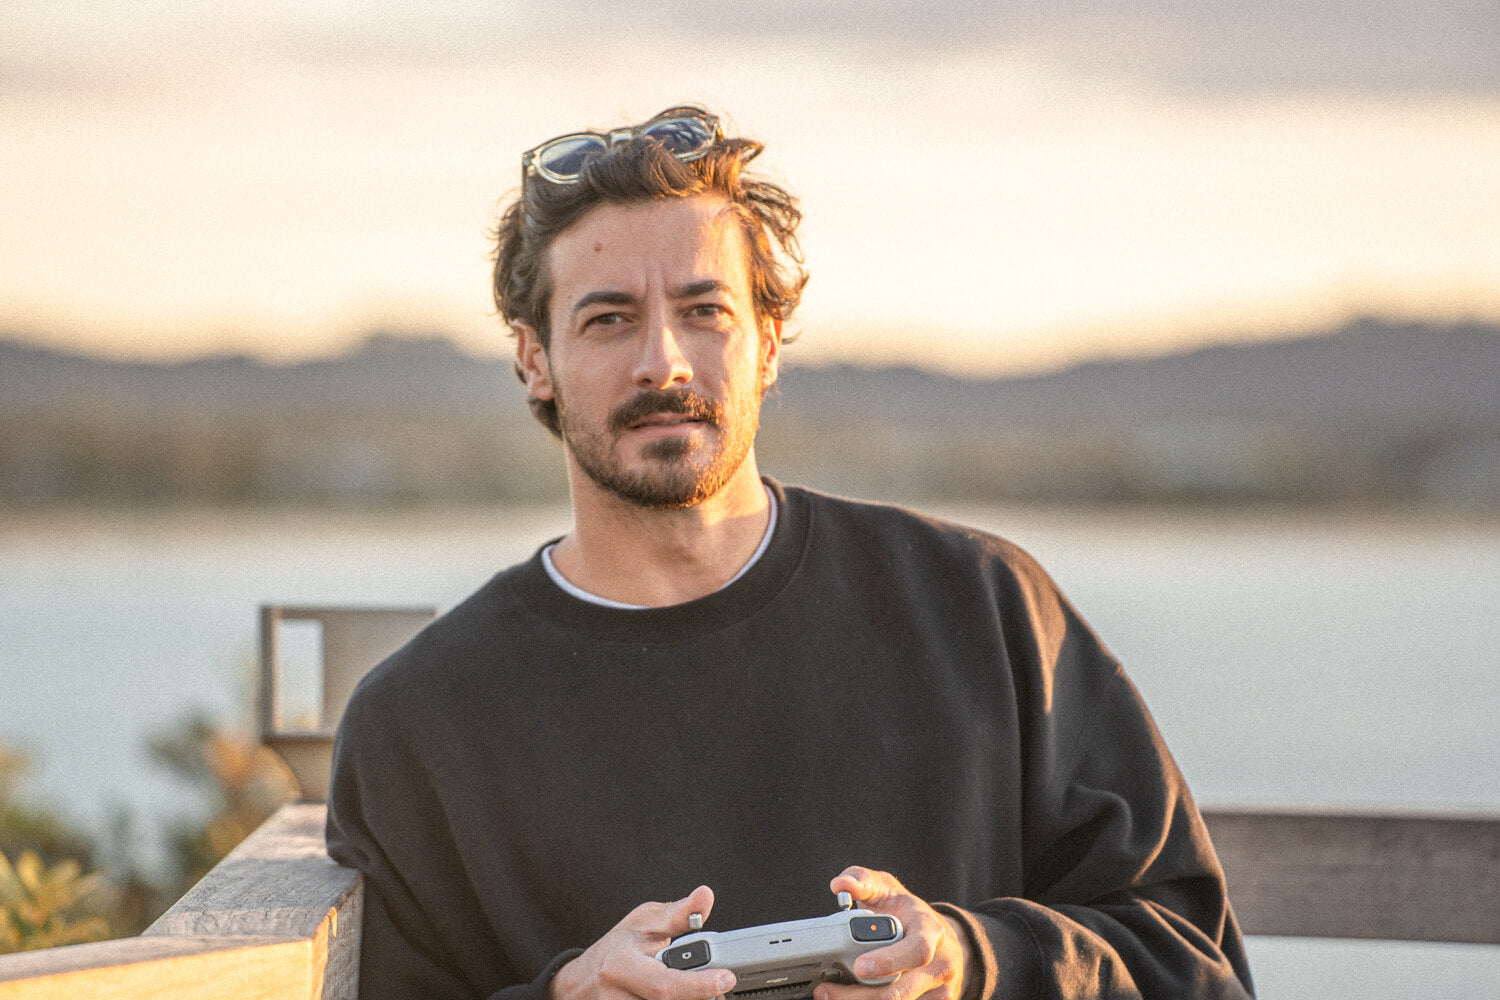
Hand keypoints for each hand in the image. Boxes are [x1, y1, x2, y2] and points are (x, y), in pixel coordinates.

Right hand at [550, 885, 736, 999]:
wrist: (582, 981)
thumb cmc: (615, 950)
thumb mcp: (643, 922)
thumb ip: (678, 914)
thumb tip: (705, 897)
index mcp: (621, 966)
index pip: (664, 984)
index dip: (699, 985)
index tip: (726, 979)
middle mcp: (619, 997)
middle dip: (699, 995)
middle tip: (717, 986)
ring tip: (700, 989)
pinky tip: (685, 995)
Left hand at [818, 867, 973, 999]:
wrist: (942, 939)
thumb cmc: (910, 913)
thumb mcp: (889, 888)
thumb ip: (863, 881)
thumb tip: (839, 884)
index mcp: (931, 931)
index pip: (917, 951)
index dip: (888, 962)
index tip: (858, 966)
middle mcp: (940, 964)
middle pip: (901, 992)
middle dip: (860, 996)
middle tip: (826, 991)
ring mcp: (938, 990)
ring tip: (831, 996)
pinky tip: (852, 999)